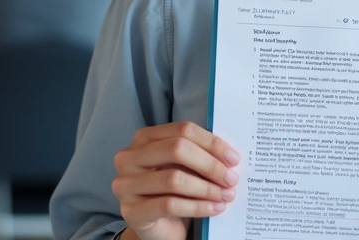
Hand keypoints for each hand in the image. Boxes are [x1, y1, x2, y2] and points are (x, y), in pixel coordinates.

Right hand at [112, 122, 240, 239]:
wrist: (159, 228)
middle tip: (231, 178)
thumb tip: (229, 156)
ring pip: (174, 179)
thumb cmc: (173, 192)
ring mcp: (126, 184)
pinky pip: (170, 205)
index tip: (233, 158)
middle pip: (177, 149)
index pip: (182, 130)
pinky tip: (215, 208)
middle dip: (210, 165)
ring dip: (206, 188)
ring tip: (226, 195)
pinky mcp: (131, 211)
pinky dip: (197, 207)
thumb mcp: (185, 168)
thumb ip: (199, 155)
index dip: (211, 143)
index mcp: (143, 139)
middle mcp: (128, 157)